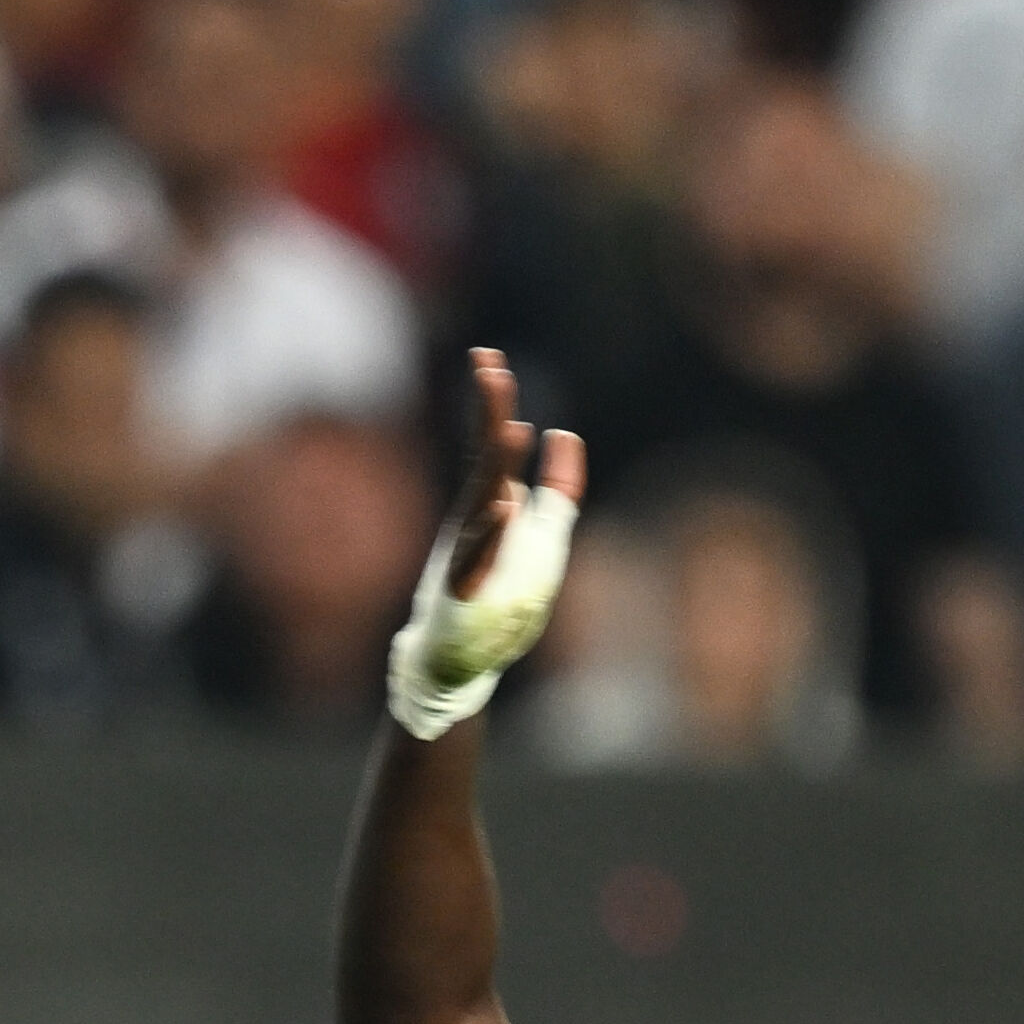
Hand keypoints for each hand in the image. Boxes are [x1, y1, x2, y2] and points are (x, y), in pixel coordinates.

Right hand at [383, 347, 581, 739]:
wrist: (457, 666)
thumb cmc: (497, 601)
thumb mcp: (542, 537)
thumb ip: (558, 488)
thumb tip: (566, 435)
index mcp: (488, 506)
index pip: (488, 444)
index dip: (490, 403)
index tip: (488, 357)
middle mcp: (472, 524)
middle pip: (484, 461)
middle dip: (488, 417)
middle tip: (491, 369)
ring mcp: (465, 557)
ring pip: (481, 504)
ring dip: (496, 468)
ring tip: (513, 428)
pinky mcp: (464, 594)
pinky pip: (477, 562)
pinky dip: (491, 536)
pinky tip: (506, 509)